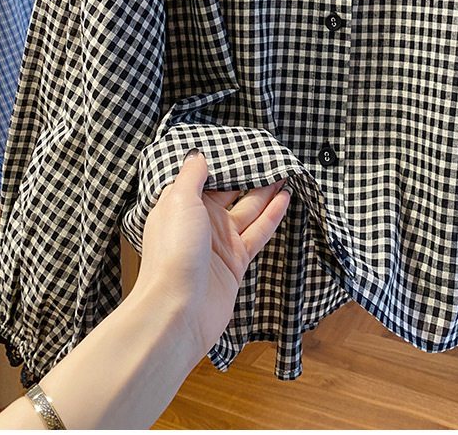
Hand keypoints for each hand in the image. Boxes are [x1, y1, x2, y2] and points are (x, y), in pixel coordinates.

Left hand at [131, 152, 290, 358]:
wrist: (178, 310)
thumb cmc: (172, 254)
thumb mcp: (178, 201)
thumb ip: (192, 176)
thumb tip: (197, 154)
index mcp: (181, 205)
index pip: (207, 177)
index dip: (225, 163)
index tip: (243, 146)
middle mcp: (200, 222)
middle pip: (230, 192)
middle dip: (249, 175)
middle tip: (271, 156)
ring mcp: (219, 242)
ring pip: (249, 210)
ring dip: (267, 192)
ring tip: (285, 172)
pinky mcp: (236, 261)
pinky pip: (258, 231)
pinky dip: (273, 215)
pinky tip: (285, 199)